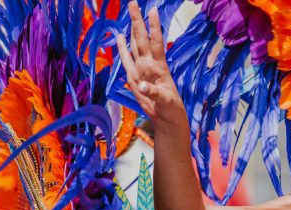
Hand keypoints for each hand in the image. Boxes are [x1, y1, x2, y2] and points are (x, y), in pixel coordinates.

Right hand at [116, 2, 184, 125]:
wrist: (167, 118)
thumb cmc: (171, 109)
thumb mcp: (165, 102)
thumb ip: (154, 92)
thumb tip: (141, 85)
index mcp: (159, 67)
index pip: (155, 42)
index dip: (154, 27)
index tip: (153, 10)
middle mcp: (149, 65)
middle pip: (141, 38)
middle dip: (138, 21)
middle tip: (133, 3)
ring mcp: (141, 70)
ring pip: (134, 45)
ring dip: (131, 30)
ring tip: (130, 14)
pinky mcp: (134, 78)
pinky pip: (126, 60)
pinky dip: (122, 48)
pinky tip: (119, 37)